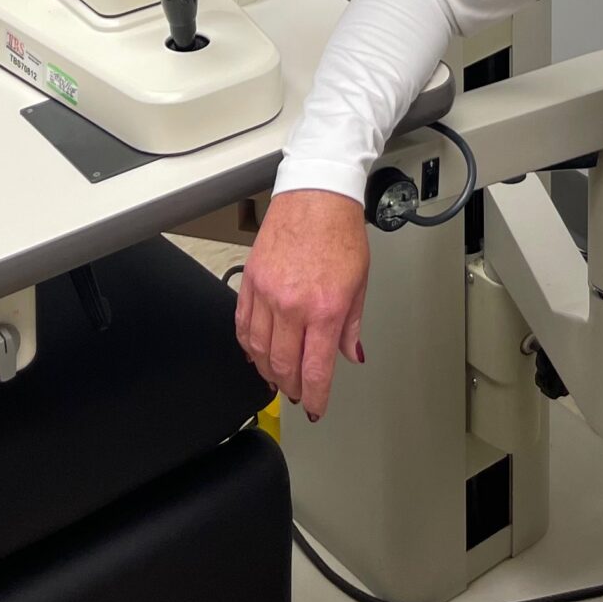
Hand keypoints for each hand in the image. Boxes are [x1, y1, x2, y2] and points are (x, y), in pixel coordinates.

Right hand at [233, 188, 369, 420]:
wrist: (316, 194)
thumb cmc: (340, 231)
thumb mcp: (360, 281)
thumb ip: (352, 324)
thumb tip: (349, 354)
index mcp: (325, 308)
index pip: (315, 371)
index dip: (315, 397)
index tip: (315, 407)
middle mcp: (293, 305)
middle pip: (283, 367)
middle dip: (291, 388)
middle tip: (298, 393)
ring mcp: (267, 293)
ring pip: (258, 351)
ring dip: (268, 371)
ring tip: (278, 376)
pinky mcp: (251, 280)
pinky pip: (242, 325)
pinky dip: (248, 345)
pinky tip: (256, 351)